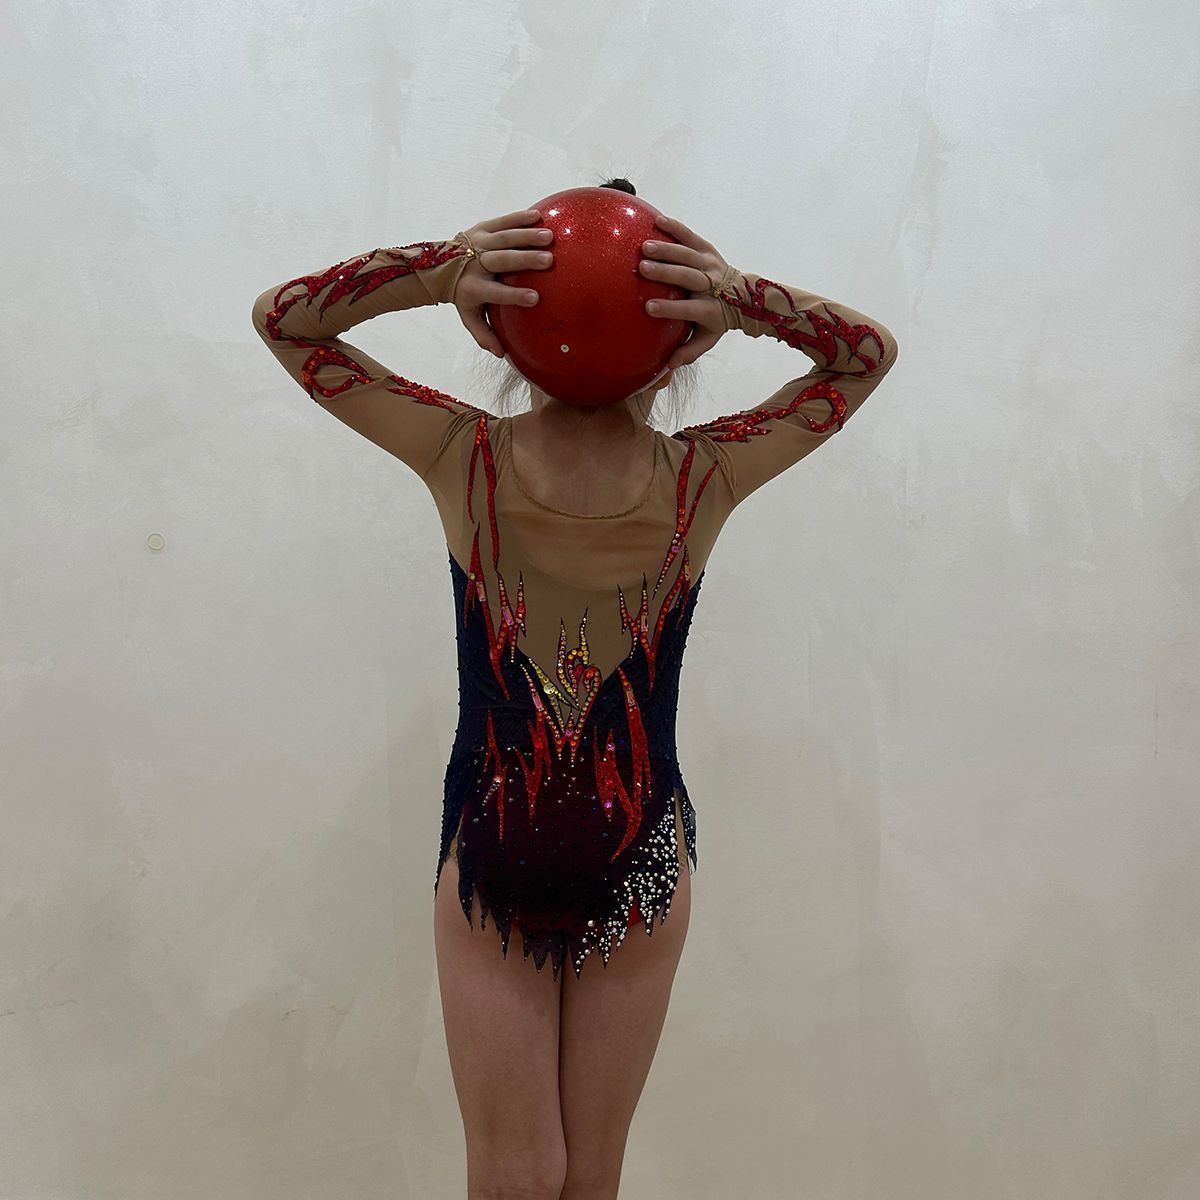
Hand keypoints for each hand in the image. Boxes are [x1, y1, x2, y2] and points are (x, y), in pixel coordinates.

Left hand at [452, 208, 553, 356]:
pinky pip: (502, 221)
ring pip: (503, 237)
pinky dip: (519, 218)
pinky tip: (539, 216)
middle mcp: (474, 263)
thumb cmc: (463, 295)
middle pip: (501, 260)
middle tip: (547, 260)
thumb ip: (484, 335)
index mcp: (473, 287)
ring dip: (526, 236)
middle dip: (524, 260)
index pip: (495, 292)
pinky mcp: (482, 228)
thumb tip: (501, 353)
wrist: (440, 265)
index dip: (513, 295)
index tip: (535, 298)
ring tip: (549, 236)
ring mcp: (478, 243)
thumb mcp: (469, 316)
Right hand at [641, 213, 732, 369]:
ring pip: (689, 254)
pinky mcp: (707, 249)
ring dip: (667, 249)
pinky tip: (657, 221)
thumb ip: (688, 351)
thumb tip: (669, 365)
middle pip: (689, 277)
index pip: (690, 309)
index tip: (649, 307)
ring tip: (644, 246)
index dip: (671, 308)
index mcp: (710, 309)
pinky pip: (691, 236)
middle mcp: (712, 284)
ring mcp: (710, 263)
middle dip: (667, 272)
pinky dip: (676, 227)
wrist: (742, 294)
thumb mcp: (707, 339)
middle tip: (643, 269)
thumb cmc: (717, 319)